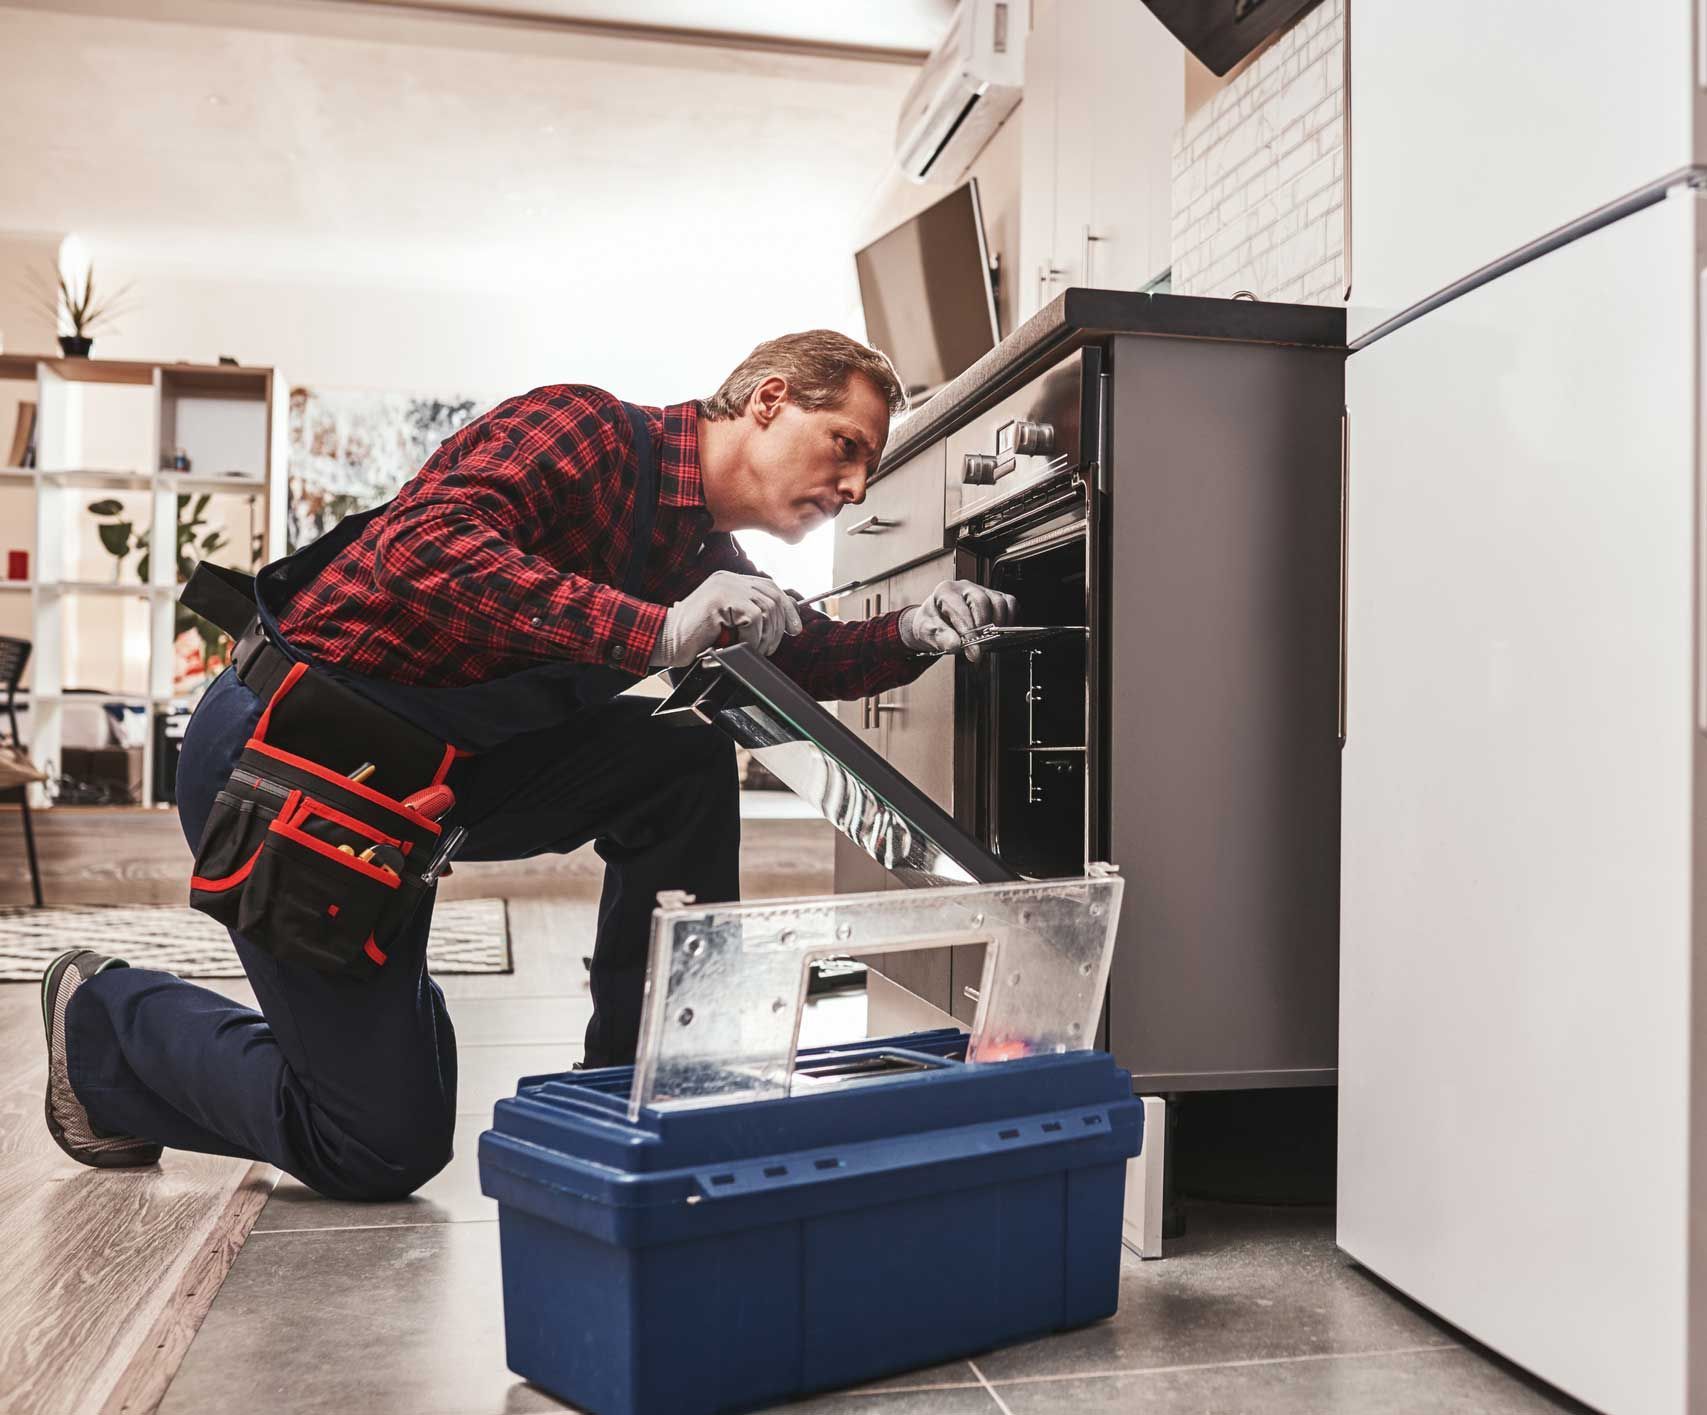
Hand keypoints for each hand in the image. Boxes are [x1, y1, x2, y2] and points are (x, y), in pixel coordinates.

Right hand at [650, 571, 802, 666]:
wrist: (666, 640)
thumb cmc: (694, 637)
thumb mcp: (727, 622)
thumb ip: (748, 615)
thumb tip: (782, 624)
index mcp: (730, 581)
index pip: (770, 587)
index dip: (787, 607)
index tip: (794, 628)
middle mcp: (729, 579)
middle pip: (773, 596)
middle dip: (781, 625)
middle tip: (771, 646)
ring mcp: (725, 587)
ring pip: (766, 608)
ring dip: (766, 635)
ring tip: (755, 648)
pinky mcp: (721, 599)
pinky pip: (753, 618)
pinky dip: (752, 637)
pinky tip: (739, 644)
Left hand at [898, 579, 1017, 662]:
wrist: (934, 622)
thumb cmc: (931, 624)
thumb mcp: (927, 633)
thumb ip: (941, 638)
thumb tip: (956, 645)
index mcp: (946, 592)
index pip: (962, 611)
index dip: (969, 634)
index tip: (974, 653)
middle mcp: (965, 587)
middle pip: (983, 602)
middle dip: (984, 629)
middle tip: (981, 649)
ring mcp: (982, 590)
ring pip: (1000, 602)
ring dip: (999, 625)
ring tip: (990, 642)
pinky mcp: (994, 597)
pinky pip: (1010, 604)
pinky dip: (1010, 619)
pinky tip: (1001, 633)